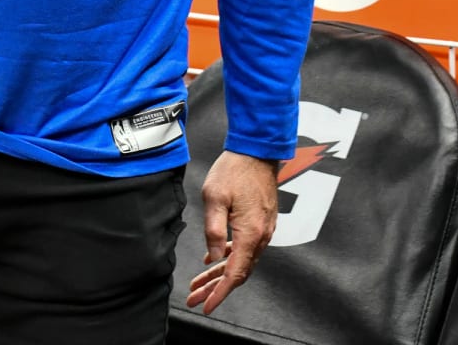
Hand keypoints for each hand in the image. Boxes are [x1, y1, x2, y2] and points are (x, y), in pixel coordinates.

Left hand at [185, 152, 278, 315]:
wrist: (257, 151)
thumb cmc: (234, 170)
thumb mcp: (215, 197)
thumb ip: (214, 230)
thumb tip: (214, 256)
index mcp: (250, 234)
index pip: (235, 274)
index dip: (219, 293)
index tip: (205, 305)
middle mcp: (261, 236)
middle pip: (238, 272)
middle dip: (215, 288)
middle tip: (195, 298)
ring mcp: (263, 229)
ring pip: (241, 262)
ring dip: (220, 275)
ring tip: (199, 284)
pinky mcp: (260, 222)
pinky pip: (245, 248)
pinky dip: (228, 258)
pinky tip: (213, 260)